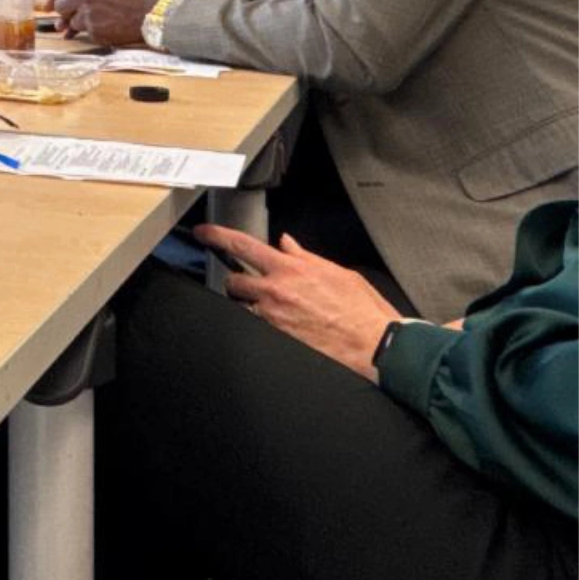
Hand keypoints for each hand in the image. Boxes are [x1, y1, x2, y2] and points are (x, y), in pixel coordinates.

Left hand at [51, 0, 164, 44]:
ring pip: (70, 21)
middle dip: (62, 7)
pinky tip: (98, 29)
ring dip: (76, 21)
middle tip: (67, 9)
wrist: (154, 13)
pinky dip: (88, 31)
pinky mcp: (95, 32)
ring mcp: (89, 16)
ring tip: (87, 20)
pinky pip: (84, 33)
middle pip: (60, 4)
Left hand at [197, 225, 404, 380]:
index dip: (217, 236)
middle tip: (253, 285)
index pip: (243, 245)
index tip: (203, 233)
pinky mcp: (277, 338)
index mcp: (291, 269)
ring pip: (242, 306)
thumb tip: (286, 244)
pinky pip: (257, 326)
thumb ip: (305, 257)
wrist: (376, 345)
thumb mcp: (337, 273)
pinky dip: (263, 323)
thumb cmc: (362, 310)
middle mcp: (276, 291)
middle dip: (238, 281)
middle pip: (233, 280)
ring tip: (276, 310)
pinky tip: (284, 325)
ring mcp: (273, 317)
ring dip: (250, 305)